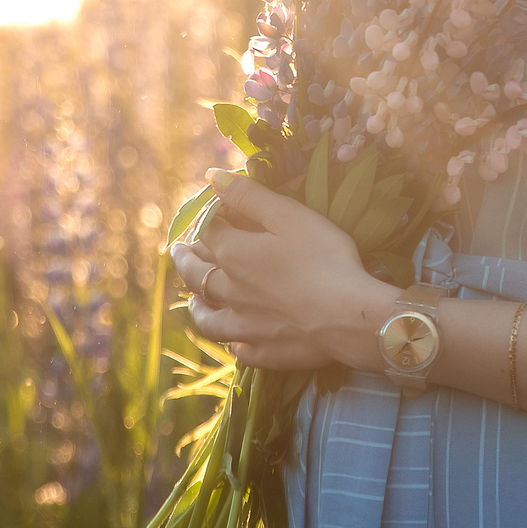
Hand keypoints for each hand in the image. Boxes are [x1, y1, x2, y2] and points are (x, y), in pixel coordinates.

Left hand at [168, 169, 389, 372]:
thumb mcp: (289, 215)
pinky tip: (234, 342)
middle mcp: (231, 292)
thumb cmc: (324, 258)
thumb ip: (249, 196)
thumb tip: (212, 177)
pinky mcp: (265, 350)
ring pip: (209, 318)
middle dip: (186, 260)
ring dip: (198, 307)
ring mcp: (246, 325)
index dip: (209, 218)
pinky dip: (233, 343)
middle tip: (178, 252)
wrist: (348, 316)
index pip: (209, 232)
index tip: (213, 211)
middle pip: (198, 275)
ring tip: (193, 302)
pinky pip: (240, 349)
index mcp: (235, 255)